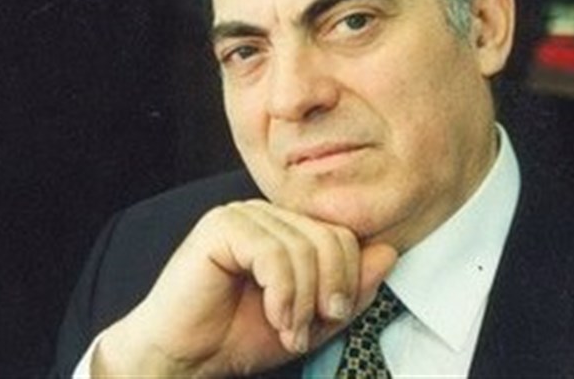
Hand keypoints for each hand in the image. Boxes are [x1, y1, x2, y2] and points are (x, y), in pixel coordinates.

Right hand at [92, 199, 397, 376]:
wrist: (184, 358)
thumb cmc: (240, 336)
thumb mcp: (312, 318)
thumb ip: (349, 288)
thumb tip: (389, 253)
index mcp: (289, 229)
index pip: (343, 236)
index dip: (348, 279)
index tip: (333, 318)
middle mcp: (268, 215)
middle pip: (330, 238)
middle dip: (329, 290)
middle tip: (312, 328)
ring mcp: (244, 215)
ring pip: (304, 248)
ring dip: (303, 301)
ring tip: (288, 330)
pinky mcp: (221, 227)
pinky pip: (273, 252)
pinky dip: (283, 292)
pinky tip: (274, 316)